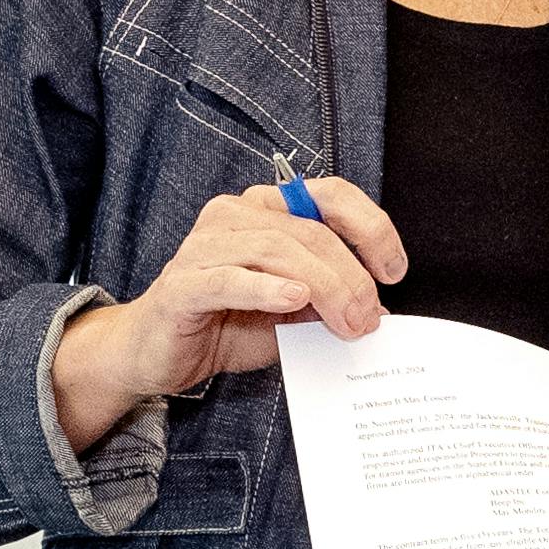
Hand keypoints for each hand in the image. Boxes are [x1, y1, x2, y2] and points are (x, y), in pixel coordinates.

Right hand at [46, 177, 406, 455]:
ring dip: (322, 287)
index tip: (393, 271)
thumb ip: (327, 300)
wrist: (155, 353)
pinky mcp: (182, 284)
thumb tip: (376, 308)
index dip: (370, 227)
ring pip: (276, 251)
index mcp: (266, 210)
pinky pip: (228, 279)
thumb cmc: (223, 324)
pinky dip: (265, 288)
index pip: (329, 195)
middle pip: (309, 231)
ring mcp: (204, 246)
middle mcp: (234, 215)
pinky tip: (293, 299)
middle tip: (370, 318)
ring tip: (346, 321)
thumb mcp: (291, 312)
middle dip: (350, 277)